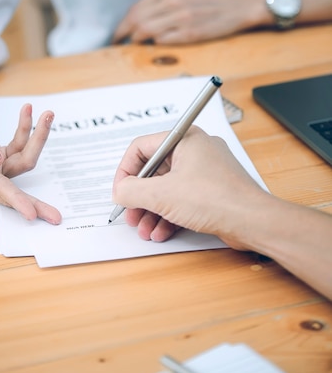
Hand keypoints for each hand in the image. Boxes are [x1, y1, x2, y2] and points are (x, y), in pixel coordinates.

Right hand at [0, 100, 60, 222]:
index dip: (15, 199)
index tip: (31, 214)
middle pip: (12, 188)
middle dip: (36, 201)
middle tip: (56, 217)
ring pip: (22, 161)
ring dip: (37, 138)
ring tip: (47, 114)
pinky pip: (19, 149)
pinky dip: (26, 130)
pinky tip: (27, 111)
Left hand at [112, 0, 265, 44]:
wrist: (237, 6)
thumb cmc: (207, 2)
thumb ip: (160, 4)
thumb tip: (136, 21)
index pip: (135, 9)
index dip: (122, 25)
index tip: (116, 35)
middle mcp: (173, 1)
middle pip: (136, 20)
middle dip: (124, 35)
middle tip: (119, 44)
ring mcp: (181, 17)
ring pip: (146, 31)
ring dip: (138, 41)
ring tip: (137, 45)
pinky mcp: (190, 32)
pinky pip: (163, 41)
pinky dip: (156, 44)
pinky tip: (157, 45)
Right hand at [112, 126, 269, 245]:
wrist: (253, 221)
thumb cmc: (216, 199)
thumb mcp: (162, 195)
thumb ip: (132, 191)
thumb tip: (120, 192)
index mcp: (184, 139)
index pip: (142, 147)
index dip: (126, 171)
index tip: (119, 192)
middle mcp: (195, 150)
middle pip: (154, 171)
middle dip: (139, 197)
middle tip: (130, 215)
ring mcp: (205, 171)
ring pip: (167, 188)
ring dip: (152, 210)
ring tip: (144, 230)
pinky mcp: (212, 191)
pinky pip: (182, 199)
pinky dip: (169, 215)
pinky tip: (161, 232)